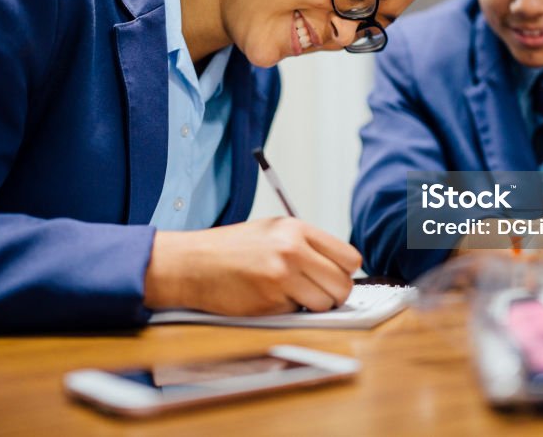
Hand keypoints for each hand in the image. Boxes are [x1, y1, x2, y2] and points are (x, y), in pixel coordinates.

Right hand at [144, 218, 361, 314]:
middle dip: (334, 294)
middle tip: (317, 293)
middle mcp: (292, 250)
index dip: (345, 272)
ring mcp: (282, 277)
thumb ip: (306, 244)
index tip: (335, 277)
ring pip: (324, 304)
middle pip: (343, 284)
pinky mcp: (270, 302)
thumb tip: (340, 267)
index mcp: (297, 229)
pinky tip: (268, 298)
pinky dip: (288, 311)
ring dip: (312, 306)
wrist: (193, 263)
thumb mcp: (272, 231)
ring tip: (290, 295)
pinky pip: (297, 313)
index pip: (349, 257)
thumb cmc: (231, 248)